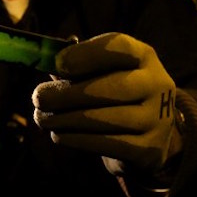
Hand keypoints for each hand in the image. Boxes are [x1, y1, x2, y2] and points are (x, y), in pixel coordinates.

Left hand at [32, 32, 181, 172]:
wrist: (148, 134)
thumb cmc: (112, 94)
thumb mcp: (101, 73)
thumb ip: (76, 66)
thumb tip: (46, 59)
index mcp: (143, 56)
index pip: (119, 47)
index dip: (86, 54)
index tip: (57, 63)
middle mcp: (157, 84)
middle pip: (112, 87)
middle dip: (68, 94)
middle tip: (38, 98)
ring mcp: (158, 118)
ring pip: (106, 119)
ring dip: (66, 119)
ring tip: (42, 118)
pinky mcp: (149, 149)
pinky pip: (107, 143)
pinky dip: (77, 139)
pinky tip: (58, 134)